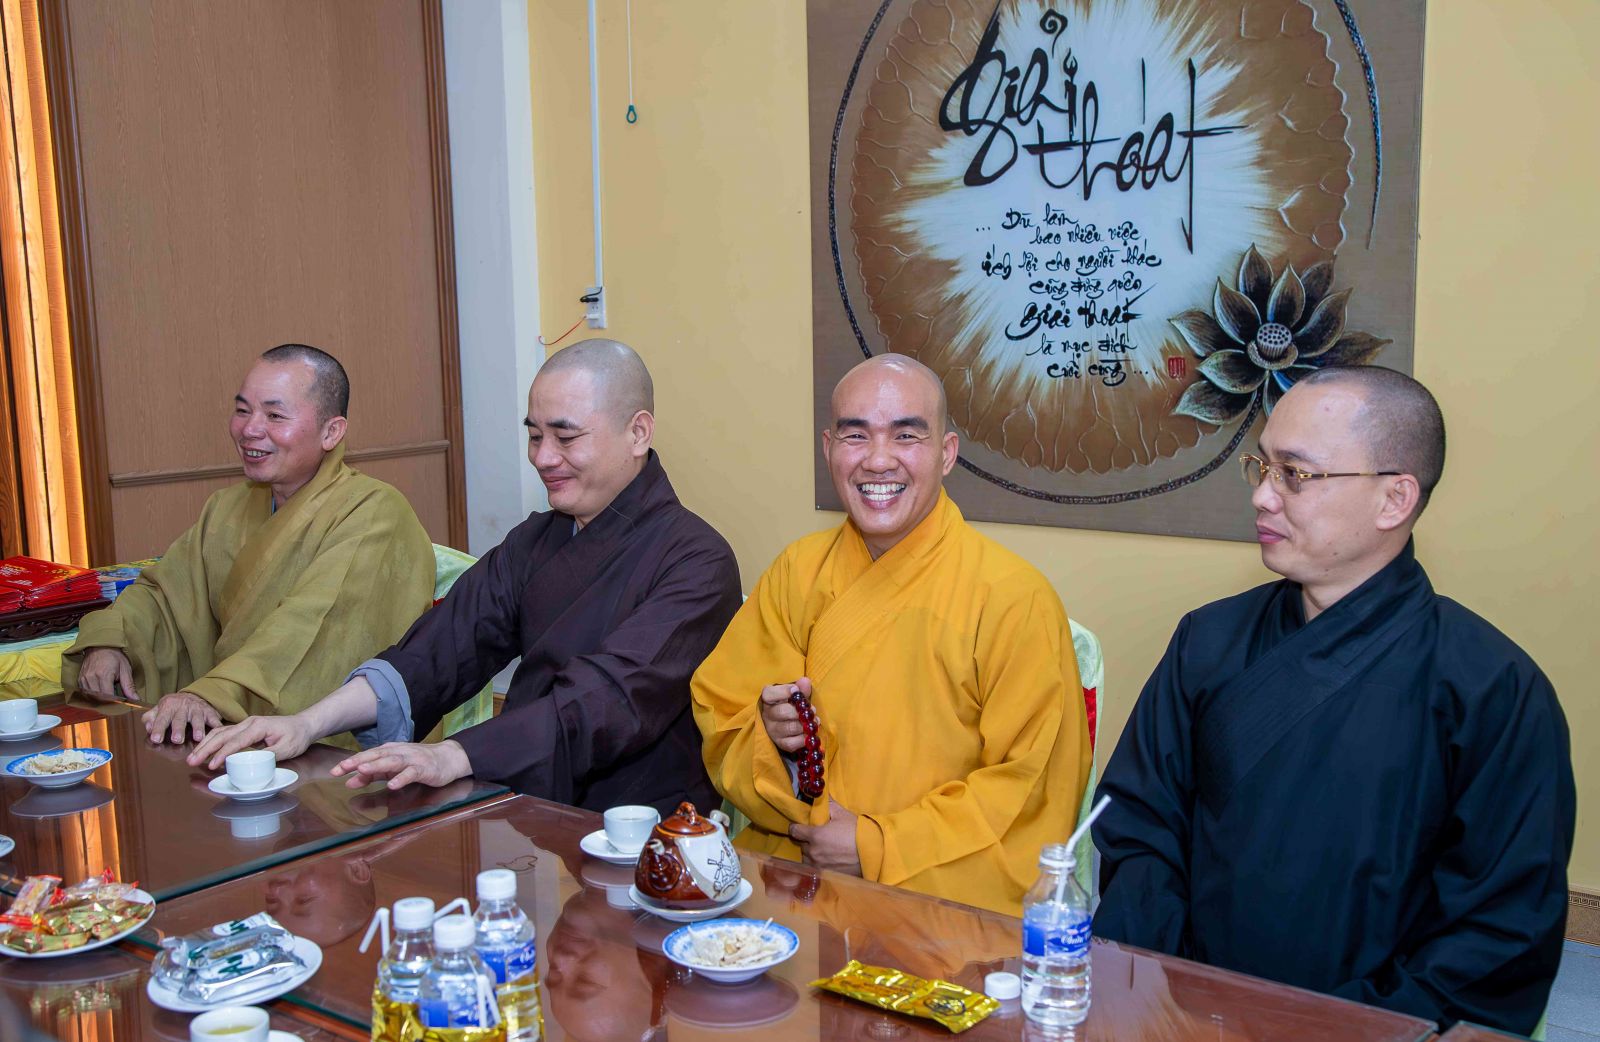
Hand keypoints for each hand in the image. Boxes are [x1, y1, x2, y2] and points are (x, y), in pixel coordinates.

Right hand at [75, 647, 136, 702]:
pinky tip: (101, 692)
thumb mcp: (125, 669)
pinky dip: (94, 696)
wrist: (99, 645)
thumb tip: (136, 699)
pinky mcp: (79, 680)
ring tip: (110, 694)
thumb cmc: (114, 656)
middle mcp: (90, 678)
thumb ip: (129, 686)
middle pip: (99, 699)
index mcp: (103, 675)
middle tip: (117, 700)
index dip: (116, 702)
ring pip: (92, 698)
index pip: (108, 697)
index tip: (123, 702)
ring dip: (101, 699)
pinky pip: (86, 694)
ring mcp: (83, 680)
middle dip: (109, 702)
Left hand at [142, 692, 221, 743]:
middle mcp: (183, 707)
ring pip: (198, 718)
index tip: (156, 739)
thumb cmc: (173, 708)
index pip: (162, 719)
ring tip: (198, 738)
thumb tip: (148, 727)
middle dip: (179, 729)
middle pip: (180, 719)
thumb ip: (150, 718)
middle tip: (177, 740)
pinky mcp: (209, 711)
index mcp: (168, 707)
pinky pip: (214, 718)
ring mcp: (197, 709)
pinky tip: (218, 731)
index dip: (158, 729)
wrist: (192, 696)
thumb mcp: (158, 709)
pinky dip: (216, 725)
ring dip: (198, 728)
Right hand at [189, 714, 316, 770]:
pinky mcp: (245, 728)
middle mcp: (249, 723)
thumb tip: (250, 764)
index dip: (222, 754)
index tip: (211, 766)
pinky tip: (203, 748)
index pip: (236, 742)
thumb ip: (268, 756)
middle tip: (191, 761)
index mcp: (258, 727)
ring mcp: (246, 724)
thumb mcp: (286, 749)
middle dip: (205, 749)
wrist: (303, 725)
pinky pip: (224, 733)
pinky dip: (212, 740)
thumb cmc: (297, 737)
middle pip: (222, 735)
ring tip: (192, 757)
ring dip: (205, 745)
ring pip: (220, 733)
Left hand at [330, 740, 471, 790]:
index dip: (351, 762)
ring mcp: (412, 760)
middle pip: (377, 755)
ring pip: (392, 761)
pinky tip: (392, 785)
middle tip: (342, 768)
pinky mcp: (425, 769)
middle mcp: (399, 752)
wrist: (449, 758)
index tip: (334, 771)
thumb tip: (350, 781)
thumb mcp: (393, 769)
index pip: (367, 755)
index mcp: (390, 751)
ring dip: (377, 765)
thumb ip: (372, 774)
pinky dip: (401, 778)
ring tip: (362, 770)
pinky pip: (411, 773)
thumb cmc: (418, 763)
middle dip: (359, 761)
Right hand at [759, 677, 813, 754]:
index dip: (783, 691)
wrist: (790, 724)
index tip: (796, 690)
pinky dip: (803, 739)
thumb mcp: (796, 695)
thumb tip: (805, 682)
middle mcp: (767, 715)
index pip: (769, 694)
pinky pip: (792, 743)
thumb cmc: (792, 705)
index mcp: (768, 699)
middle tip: (812, 709)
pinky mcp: (780, 743)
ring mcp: (772, 730)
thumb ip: (801, 688)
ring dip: (805, 725)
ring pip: (789, 728)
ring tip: (814, 721)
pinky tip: (810, 734)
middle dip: (800, 711)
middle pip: (782, 712)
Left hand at [789, 800, 861, 875]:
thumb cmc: (856, 831)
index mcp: (815, 835)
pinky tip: (827, 860)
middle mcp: (813, 852)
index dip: (796, 827)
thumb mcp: (842, 813)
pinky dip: (818, 864)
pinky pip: (815, 869)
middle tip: (816, 837)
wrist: (872, 853)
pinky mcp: (825, 875)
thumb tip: (819, 795)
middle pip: (801, 845)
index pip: (794, 830)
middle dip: (806, 841)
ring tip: (821, 850)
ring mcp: (818, 865)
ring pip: (806, 859)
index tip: (800, 826)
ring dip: (811, 854)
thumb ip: (827, 805)